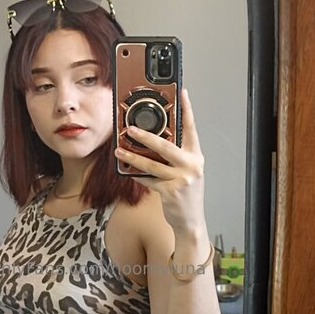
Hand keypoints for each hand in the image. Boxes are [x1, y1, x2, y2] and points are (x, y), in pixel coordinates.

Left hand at [114, 88, 205, 234]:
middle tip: (130, 128)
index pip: (191, 128)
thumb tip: (153, 142)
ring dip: (132, 156)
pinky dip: (136, 175)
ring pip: (151, 164)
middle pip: (165, 145)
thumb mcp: (187, 171)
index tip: (181, 92)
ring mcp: (181, 179)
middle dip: (145, 136)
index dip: (187, 109)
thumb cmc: (186, 194)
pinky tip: (127, 170)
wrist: (191, 221)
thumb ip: (175, 156)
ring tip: (119, 150)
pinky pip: (148, 180)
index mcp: (195, 157)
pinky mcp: (169, 192)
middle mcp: (191, 166)